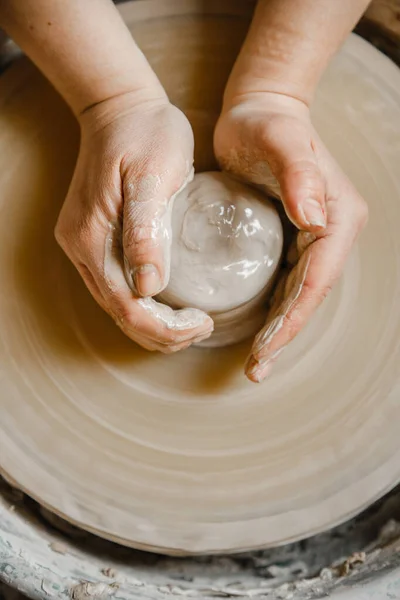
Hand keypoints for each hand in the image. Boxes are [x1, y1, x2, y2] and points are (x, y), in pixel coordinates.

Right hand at [55, 93, 212, 352]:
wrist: (120, 106)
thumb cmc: (145, 134)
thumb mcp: (153, 176)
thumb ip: (146, 231)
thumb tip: (148, 288)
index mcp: (93, 237)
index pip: (127, 307)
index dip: (166, 327)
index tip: (204, 322)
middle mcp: (81, 248)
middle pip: (119, 314)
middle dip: (162, 334)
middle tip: (203, 328)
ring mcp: (83, 245)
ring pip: (116, 306)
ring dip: (153, 325)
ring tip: (190, 325)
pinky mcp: (93, 239)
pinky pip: (115, 287)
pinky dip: (143, 306)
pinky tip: (169, 305)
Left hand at [214, 92, 367, 381]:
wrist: (259, 110)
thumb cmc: (268, 124)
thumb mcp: (282, 142)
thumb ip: (299, 175)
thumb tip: (315, 218)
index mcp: (336, 218)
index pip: (315, 282)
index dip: (292, 320)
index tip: (265, 349)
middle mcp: (330, 232)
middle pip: (308, 296)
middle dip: (284, 335)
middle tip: (256, 369)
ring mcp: (313, 236)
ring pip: (298, 294)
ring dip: (279, 329)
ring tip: (256, 361)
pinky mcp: (293, 236)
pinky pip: (285, 280)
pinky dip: (272, 308)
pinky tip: (256, 326)